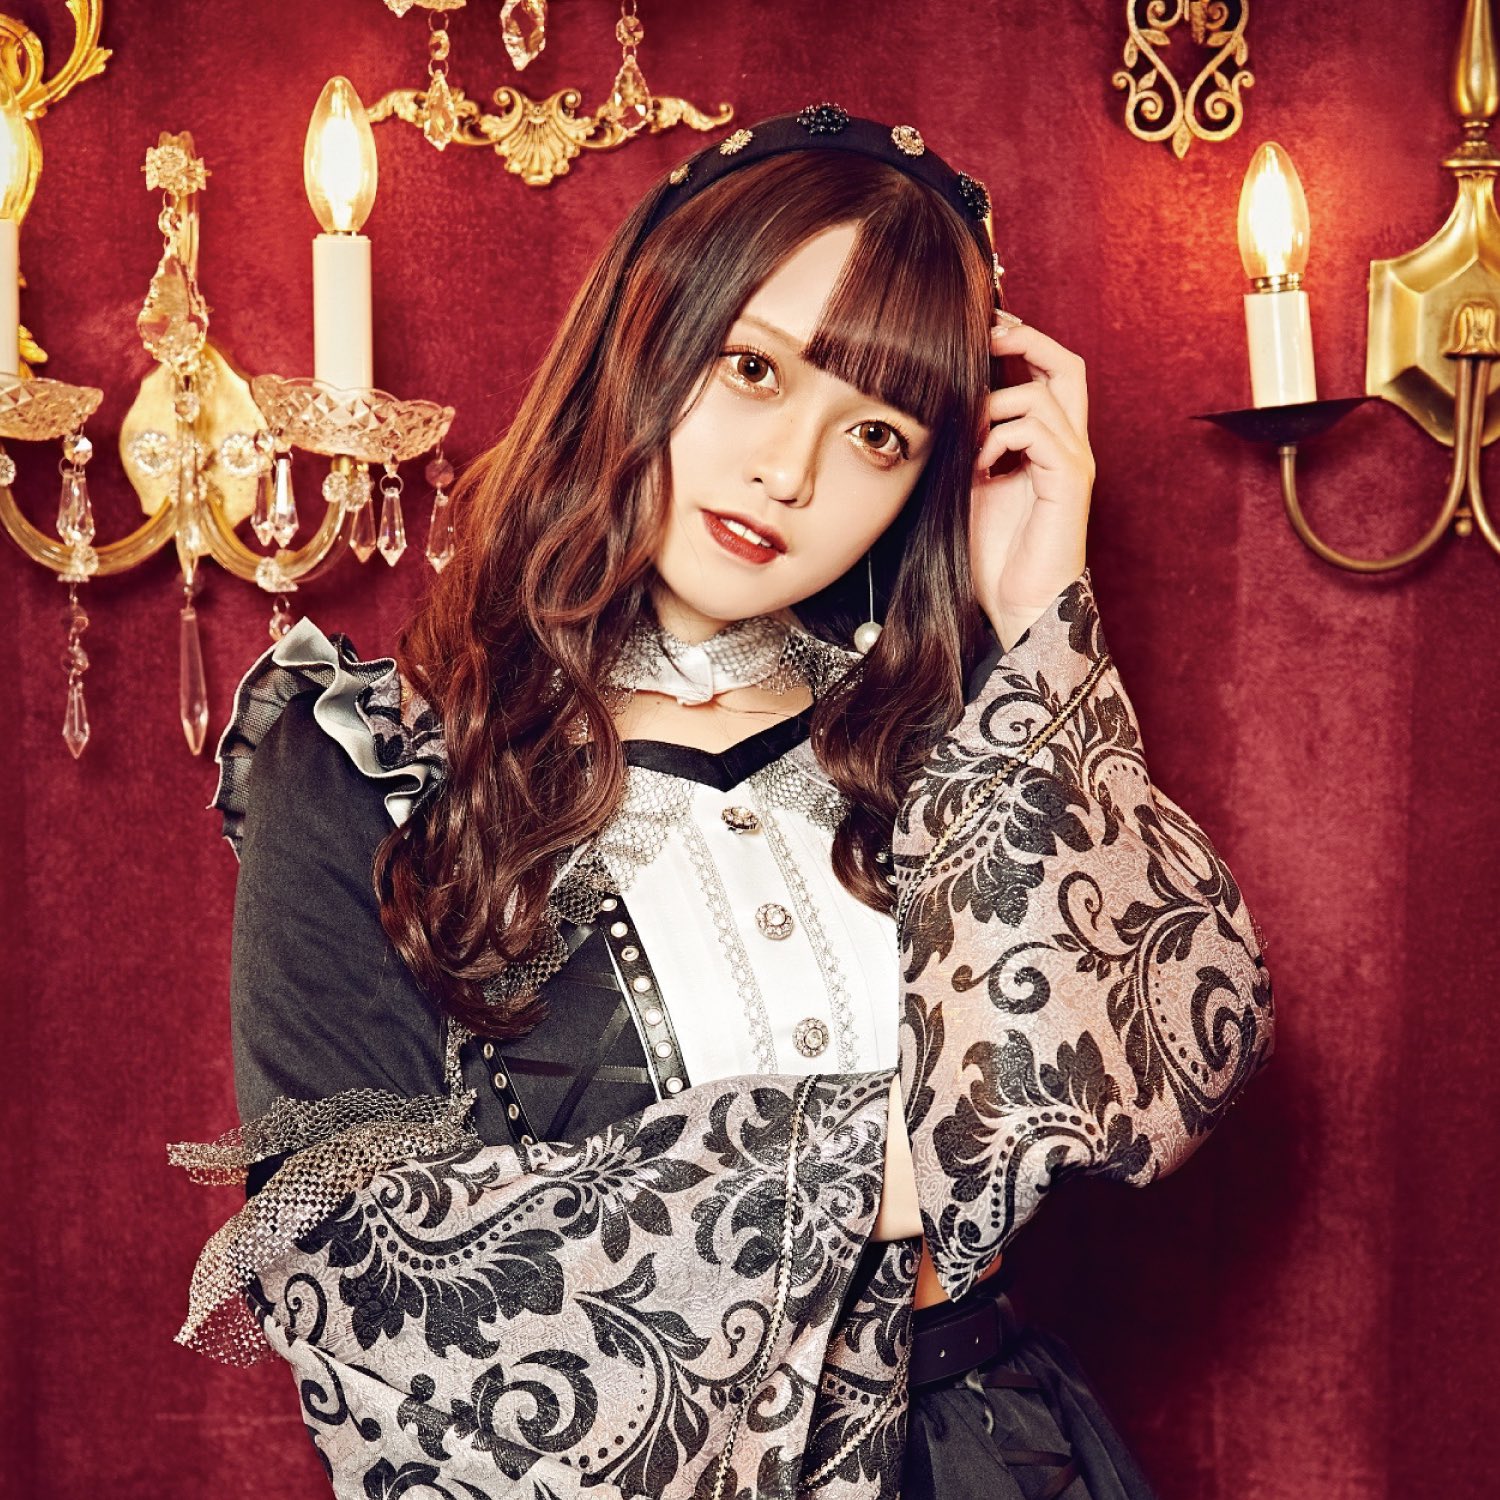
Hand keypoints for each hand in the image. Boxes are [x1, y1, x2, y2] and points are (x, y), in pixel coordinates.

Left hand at [969, 316, 1095, 649]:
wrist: (1018, 607)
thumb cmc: (995, 555)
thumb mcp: (969, 485)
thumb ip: (966, 444)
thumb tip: (939, 405)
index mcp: (1049, 444)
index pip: (1048, 374)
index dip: (1021, 344)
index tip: (982, 333)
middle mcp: (1070, 446)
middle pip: (1067, 365)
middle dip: (1025, 341)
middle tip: (987, 335)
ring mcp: (1074, 462)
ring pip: (1041, 396)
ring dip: (993, 410)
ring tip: (967, 447)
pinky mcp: (1069, 483)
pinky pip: (1037, 433)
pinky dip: (1000, 440)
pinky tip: (980, 469)